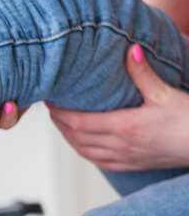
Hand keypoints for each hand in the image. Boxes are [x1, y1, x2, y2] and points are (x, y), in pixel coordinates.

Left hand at [48, 44, 188, 170]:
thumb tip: (130, 50)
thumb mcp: (167, 93)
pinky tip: (82, 142)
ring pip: (85, 151)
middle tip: (50, 107)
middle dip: (59, 123)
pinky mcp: (134, 165)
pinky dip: (85, 151)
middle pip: (76, 137)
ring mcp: (126, 158)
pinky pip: (100, 162)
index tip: (49, 100)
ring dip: (69, 138)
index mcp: (125, 127)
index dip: (59, 112)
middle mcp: (121, 146)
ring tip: (61, 122)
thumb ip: (143, 74)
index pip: (78, 121)